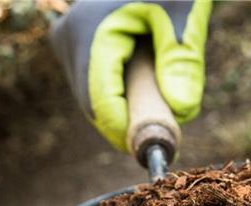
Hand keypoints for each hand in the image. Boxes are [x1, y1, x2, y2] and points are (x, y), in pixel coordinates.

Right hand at [49, 0, 210, 151]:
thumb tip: (183, 110)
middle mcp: (67, 40)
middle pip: (97, 104)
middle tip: (174, 124)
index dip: (128, 131)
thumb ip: (183, 59)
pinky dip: (125, 94)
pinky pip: (98, 88)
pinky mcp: (74, 51)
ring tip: (167, 89)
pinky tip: (150, 81)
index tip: (160, 147)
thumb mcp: (184, 11)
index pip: (101, 101)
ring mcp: (67, 46)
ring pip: (97, 99)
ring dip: (131, 106)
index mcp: (88, 30)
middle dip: (134, 119)